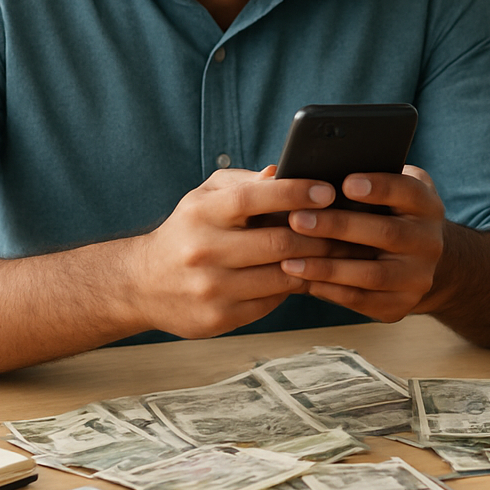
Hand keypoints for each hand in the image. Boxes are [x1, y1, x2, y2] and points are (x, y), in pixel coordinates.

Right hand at [122, 167, 343, 338]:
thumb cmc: (187, 231)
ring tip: (337, 252)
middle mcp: (204, 251)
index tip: (326, 190)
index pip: (253, 198)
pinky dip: (294, 287)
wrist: (142, 284)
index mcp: (202, 213)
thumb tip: (282, 172)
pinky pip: (272, 302)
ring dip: (315, 264)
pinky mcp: (219, 318)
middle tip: (347, 227)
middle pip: (278, 244)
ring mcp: (211, 288)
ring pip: (282, 277)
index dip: (294, 192)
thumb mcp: (204, 197)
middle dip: (319, 235)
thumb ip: (244, 183)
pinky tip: (307, 276)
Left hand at [278, 165, 448, 321]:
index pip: (407, 191)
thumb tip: (315, 175)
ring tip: (289, 260)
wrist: (418, 261)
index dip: (379, 187)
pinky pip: (363, 301)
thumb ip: (364, 179)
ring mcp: (418, 277)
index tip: (346, 183)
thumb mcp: (390, 190)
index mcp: (426, 205)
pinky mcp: (401, 305)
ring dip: (328, 267)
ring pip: (372, 274)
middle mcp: (429, 242)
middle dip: (338, 226)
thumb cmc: (389, 213)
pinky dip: (331, 291)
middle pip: (386, 233)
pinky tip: (303, 281)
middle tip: (297, 219)